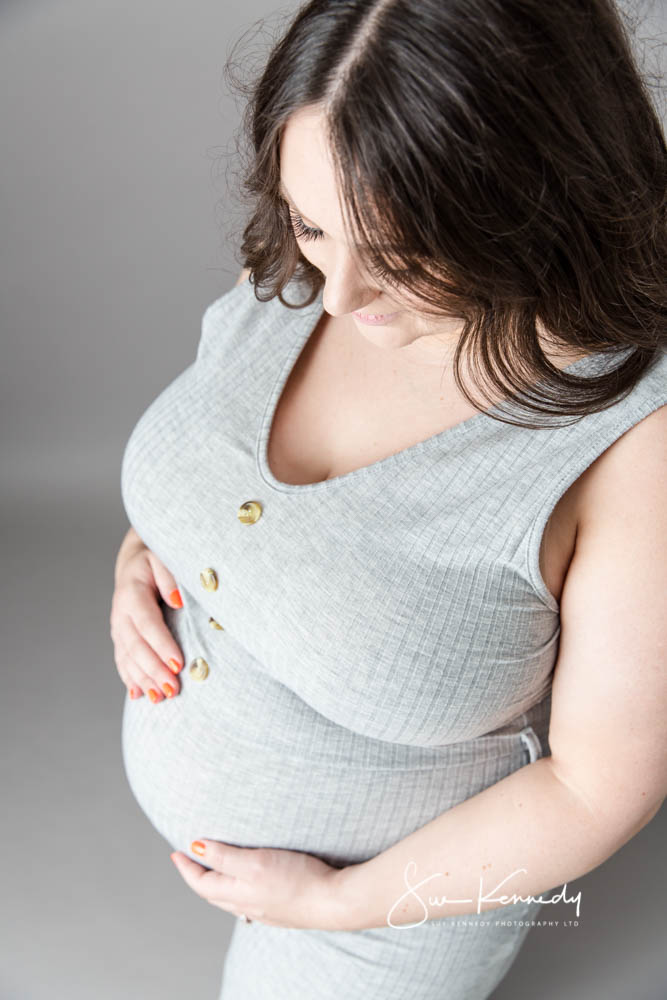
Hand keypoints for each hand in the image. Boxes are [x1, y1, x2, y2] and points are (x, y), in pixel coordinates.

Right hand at [110, 529, 185, 702]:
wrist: (134, 562)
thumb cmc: (155, 559)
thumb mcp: (162, 557)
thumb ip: (170, 576)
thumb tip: (177, 601)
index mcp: (132, 593)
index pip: (147, 623)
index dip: (162, 645)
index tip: (178, 663)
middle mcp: (121, 613)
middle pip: (136, 646)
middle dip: (154, 669)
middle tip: (173, 689)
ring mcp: (118, 627)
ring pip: (128, 658)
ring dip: (143, 679)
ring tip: (160, 698)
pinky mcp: (120, 637)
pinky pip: (122, 661)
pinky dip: (130, 679)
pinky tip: (139, 695)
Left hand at [169, 840, 347, 930]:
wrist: (333, 901)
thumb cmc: (297, 880)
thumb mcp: (255, 862)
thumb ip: (224, 856)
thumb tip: (194, 848)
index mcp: (237, 894)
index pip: (201, 883)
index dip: (186, 867)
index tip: (176, 851)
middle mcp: (247, 905)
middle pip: (213, 892)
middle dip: (198, 875)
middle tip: (191, 857)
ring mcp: (264, 909)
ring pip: (230, 898)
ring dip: (218, 883)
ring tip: (215, 867)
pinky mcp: (280, 908)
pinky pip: (248, 900)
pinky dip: (238, 889)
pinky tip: (249, 882)